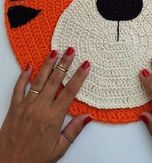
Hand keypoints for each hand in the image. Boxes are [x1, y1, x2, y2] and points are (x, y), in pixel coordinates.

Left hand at [0, 48, 90, 162]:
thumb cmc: (34, 159)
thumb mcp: (58, 149)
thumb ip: (73, 131)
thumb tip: (87, 117)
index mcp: (53, 118)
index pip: (70, 91)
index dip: (79, 76)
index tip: (86, 65)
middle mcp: (40, 108)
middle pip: (55, 80)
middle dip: (64, 63)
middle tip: (71, 50)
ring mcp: (26, 105)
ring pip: (39, 80)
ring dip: (48, 64)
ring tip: (54, 51)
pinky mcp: (14, 106)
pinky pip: (19, 87)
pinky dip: (24, 75)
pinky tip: (29, 65)